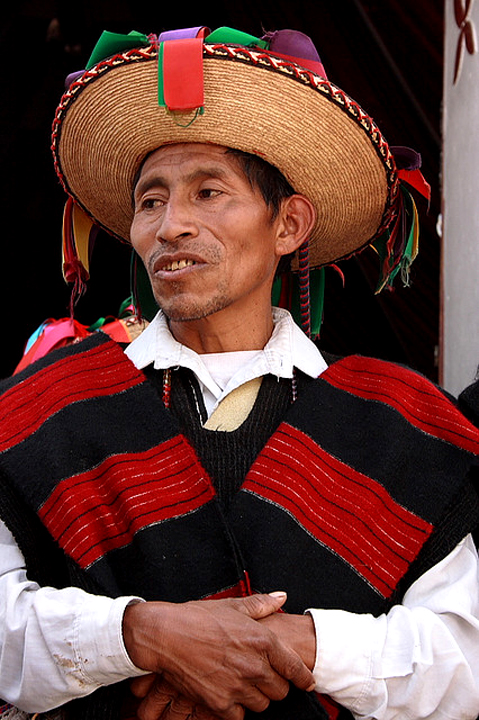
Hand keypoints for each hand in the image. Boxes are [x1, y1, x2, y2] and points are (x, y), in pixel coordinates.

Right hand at [123, 592, 314, 719]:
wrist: (165, 635)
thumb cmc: (197, 617)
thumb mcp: (232, 605)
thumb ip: (261, 604)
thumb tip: (281, 597)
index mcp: (262, 640)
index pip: (294, 667)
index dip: (304, 678)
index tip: (308, 683)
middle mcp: (254, 665)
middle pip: (280, 690)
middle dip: (274, 685)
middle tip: (262, 676)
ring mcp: (238, 686)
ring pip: (262, 705)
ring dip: (256, 696)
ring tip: (243, 683)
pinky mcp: (220, 704)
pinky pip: (240, 715)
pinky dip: (236, 707)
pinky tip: (227, 693)